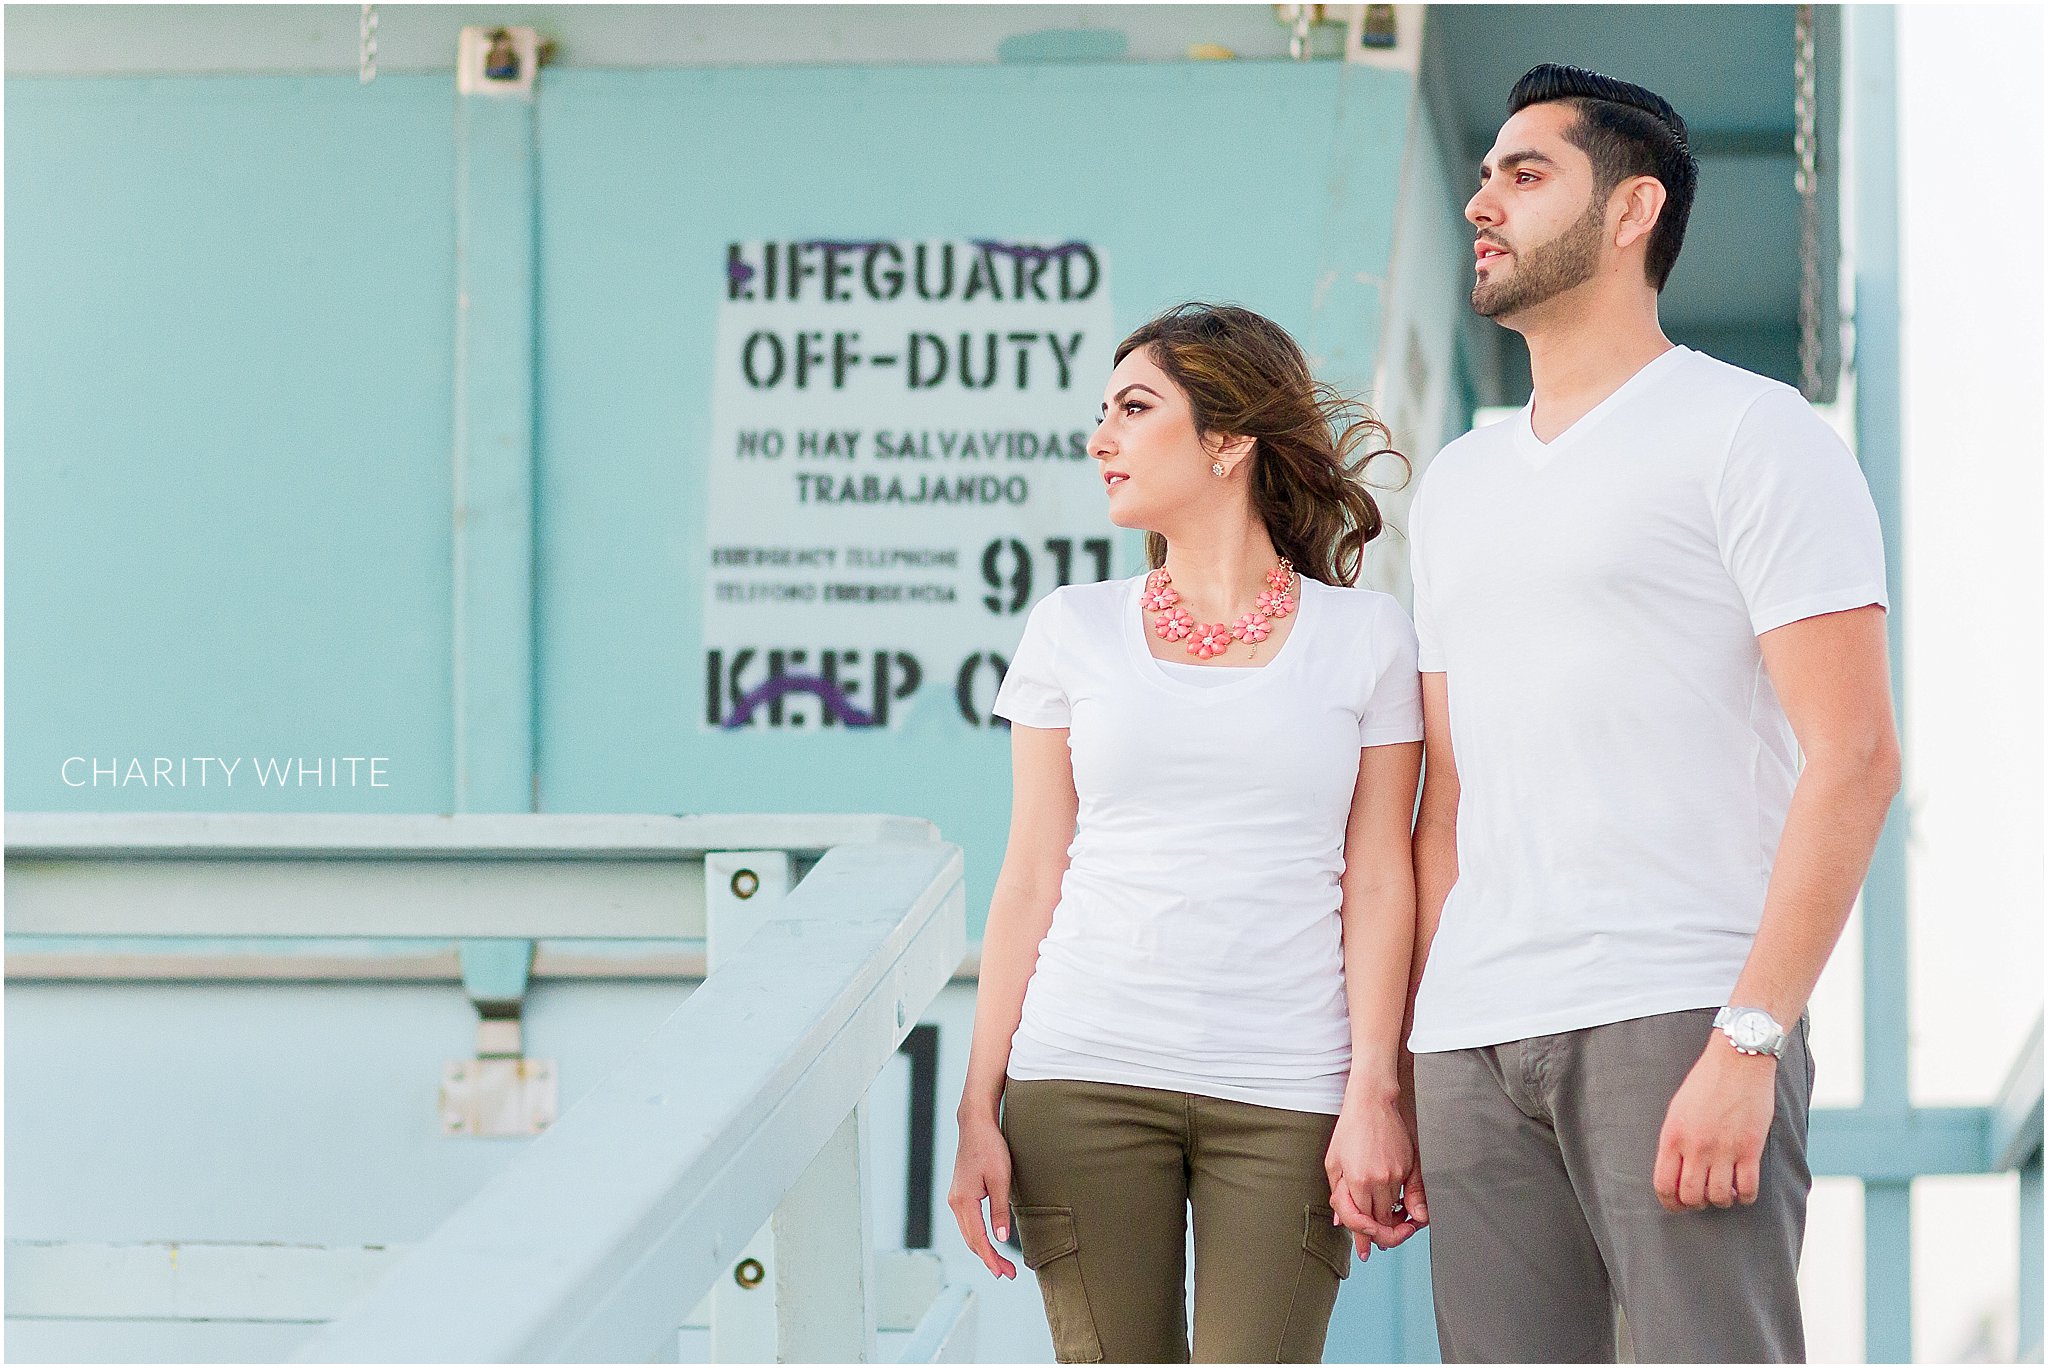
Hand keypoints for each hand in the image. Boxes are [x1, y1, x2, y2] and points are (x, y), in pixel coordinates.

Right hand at [946, 1111, 1017, 1277]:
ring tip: (1002, 1264)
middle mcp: (955, 1202)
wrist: (975, 1125)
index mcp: (964, 1201)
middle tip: (1009, 1274)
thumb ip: (1000, 1211)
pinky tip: (990, 1242)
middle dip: (989, 1259)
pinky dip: (978, 1237)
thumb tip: (1002, 1239)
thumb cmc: (990, 1147)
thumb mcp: (1001, 1179)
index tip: (1004, 1273)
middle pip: (971, 1241)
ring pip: (968, 1233)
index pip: (978, 1239)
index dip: (992, 1259)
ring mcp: (955, 1198)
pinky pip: (968, 1223)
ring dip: (984, 1250)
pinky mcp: (960, 1194)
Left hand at [1325, 1094, 1423, 1258]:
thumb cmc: (1350, 1128)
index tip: (1364, 1252)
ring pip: (1396, 1211)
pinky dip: (1406, 1208)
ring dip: (1391, 1222)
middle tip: (1376, 1244)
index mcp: (1357, 1181)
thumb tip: (1340, 1221)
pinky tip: (1402, 1212)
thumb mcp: (1334, 1161)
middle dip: (1377, 1235)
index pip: (1360, 1221)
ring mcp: (1397, 1174)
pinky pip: (1411, 1197)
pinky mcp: (1409, 1167)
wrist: (1373, 1103)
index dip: (1362, 1239)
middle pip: (1381, 1221)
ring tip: (1388, 1226)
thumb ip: (1337, 1194)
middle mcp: (1379, 1180)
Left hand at [1654, 1040, 1777, 1211]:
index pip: (1664, 1185)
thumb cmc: (1705, 1083)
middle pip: (1691, 1197)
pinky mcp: (1749, 1149)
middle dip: (1696, 1204)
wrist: (1737, 1061)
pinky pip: (1747, 1189)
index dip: (1671, 1203)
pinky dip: (1745, 1197)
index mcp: (1672, 1137)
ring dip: (1722, 1200)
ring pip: (1719, 1197)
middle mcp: (1696, 1147)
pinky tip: (1743, 1189)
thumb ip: (1674, 1141)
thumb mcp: (1677, 1110)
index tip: (1679, 1205)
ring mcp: (1723, 1149)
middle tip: (1704, 1197)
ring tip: (1724, 1190)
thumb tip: (1675, 1172)